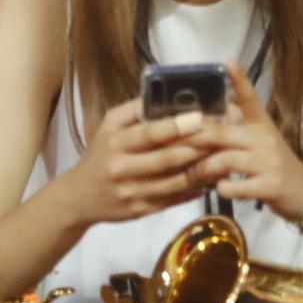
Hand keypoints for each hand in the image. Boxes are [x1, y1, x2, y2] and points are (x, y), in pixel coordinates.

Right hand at [62, 98, 210, 225]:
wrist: (78, 197)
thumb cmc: (99, 154)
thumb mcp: (108, 126)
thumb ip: (134, 110)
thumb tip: (164, 92)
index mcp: (116, 143)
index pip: (150, 134)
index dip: (177, 126)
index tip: (202, 117)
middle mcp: (123, 169)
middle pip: (167, 158)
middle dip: (199, 147)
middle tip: (223, 136)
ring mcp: (133, 193)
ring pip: (175, 182)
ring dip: (203, 169)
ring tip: (224, 156)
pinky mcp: (141, 211)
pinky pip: (174, 199)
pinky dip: (195, 189)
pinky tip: (212, 179)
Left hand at [191, 61, 302, 220]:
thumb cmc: (272, 164)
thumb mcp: (258, 140)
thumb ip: (235, 128)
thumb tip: (203, 116)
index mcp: (260, 123)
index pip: (249, 98)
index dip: (239, 80)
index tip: (228, 62)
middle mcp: (265, 138)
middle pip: (220, 133)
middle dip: (191, 140)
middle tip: (168, 146)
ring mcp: (268, 162)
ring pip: (223, 160)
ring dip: (201, 170)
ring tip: (191, 176)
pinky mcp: (269, 185)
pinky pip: (234, 187)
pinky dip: (220, 189)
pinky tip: (218, 189)